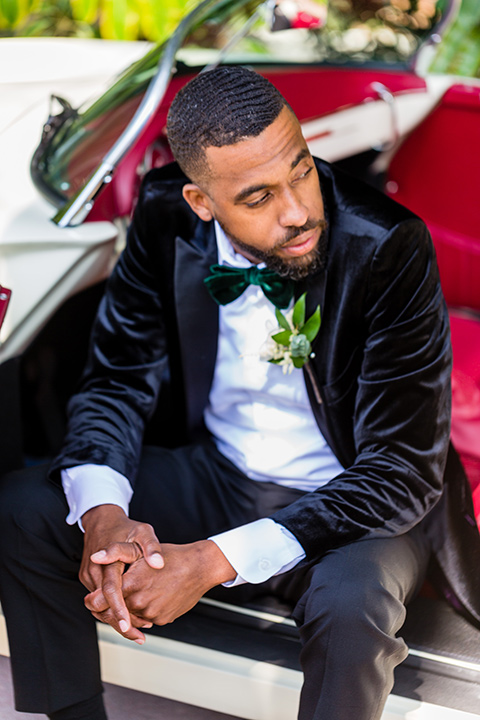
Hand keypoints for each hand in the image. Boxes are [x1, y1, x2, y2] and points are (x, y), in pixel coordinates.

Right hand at [80, 504, 163, 643]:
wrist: (102, 520)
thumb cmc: (126, 527)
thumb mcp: (143, 531)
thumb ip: (152, 547)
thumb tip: (159, 564)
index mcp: (107, 561)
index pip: (111, 590)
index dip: (120, 610)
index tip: (129, 625)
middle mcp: (94, 571)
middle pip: (103, 606)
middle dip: (120, 623)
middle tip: (139, 637)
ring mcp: (89, 576)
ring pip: (100, 606)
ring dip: (117, 618)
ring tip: (139, 630)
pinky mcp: (89, 579)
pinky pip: (100, 600)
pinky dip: (113, 609)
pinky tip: (130, 616)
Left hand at [85, 539, 235, 629]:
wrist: (199, 567)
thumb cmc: (171, 556)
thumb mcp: (140, 549)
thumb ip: (115, 552)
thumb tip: (95, 557)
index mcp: (130, 585)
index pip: (98, 603)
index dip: (92, 601)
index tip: (91, 598)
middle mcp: (139, 603)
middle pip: (112, 613)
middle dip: (109, 607)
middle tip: (110, 597)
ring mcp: (151, 614)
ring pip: (130, 617)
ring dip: (128, 609)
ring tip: (135, 593)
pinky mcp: (162, 620)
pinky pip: (146, 619)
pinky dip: (144, 611)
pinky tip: (151, 596)